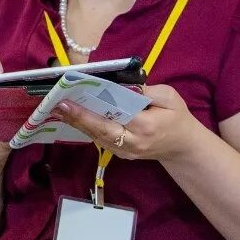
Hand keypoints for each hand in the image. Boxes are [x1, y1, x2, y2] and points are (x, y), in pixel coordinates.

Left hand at [54, 84, 202, 161]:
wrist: (182, 146)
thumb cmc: (177, 118)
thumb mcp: (170, 98)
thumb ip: (148, 91)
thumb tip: (124, 85)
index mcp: (146, 126)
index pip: (116, 115)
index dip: (93, 108)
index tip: (74, 98)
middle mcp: (133, 142)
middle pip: (100, 130)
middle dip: (78, 117)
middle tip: (58, 104)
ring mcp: (125, 151)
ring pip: (97, 137)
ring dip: (77, 123)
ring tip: (59, 109)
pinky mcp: (120, 154)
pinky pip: (100, 140)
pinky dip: (86, 128)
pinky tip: (72, 117)